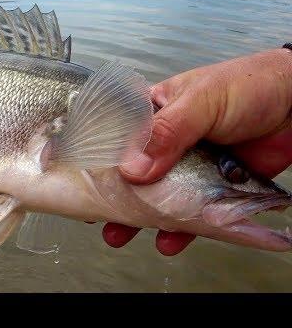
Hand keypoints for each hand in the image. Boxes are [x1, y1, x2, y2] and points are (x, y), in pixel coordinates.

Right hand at [104, 48, 291, 254]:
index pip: (115, 137)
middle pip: (132, 172)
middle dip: (113, 195)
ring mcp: (189, 166)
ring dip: (140, 218)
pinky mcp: (214, 186)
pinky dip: (182, 230)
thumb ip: (167, 134)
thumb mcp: (200, 102)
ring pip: (158, 196)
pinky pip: (193, 212)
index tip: (80, 181)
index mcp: (153, 113)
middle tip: (95, 215)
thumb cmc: (247, 85)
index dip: (96, 160)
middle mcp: (166, 142)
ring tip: (120, 234)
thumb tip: (132, 171)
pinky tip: (170, 241)